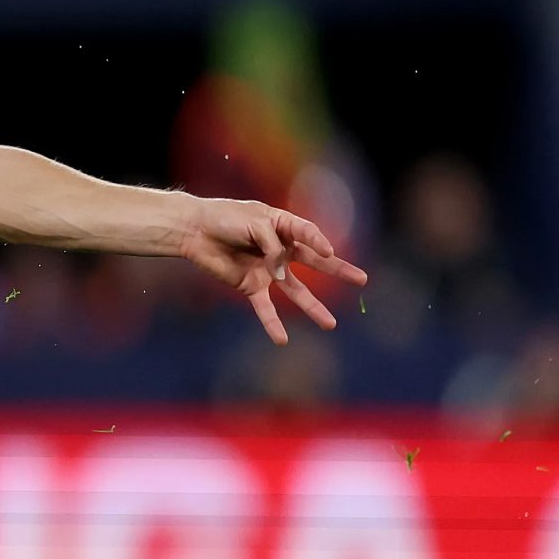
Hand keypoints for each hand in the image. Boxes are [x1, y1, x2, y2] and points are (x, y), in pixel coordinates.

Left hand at [176, 199, 368, 344]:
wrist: (195, 230)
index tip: (328, 252)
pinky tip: (283, 340)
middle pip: (315, 263)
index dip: (319, 242)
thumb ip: (272, 246)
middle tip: (363, 280)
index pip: (309, 234)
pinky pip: (265, 307)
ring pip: (296, 291)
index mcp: (284, 226)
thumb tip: (281, 274)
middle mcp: (280, 249)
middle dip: (339, 271)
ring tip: (331, 324)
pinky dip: (272, 324)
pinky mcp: (250, 285)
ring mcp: (268, 270)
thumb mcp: (254, 222)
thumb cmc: (225, 218)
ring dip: (312, 308)